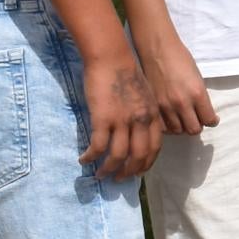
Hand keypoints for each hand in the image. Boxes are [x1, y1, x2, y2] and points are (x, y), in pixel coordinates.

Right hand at [81, 54, 162, 182]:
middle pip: (138, 156)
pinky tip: (84, 160)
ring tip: (100, 175)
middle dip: (129, 172)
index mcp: (152, 116)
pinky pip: (98, 146)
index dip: (146, 162)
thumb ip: (144, 113)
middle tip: (119, 180)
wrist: (112, 58)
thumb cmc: (125, 73)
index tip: (138, 171)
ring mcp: (122, 121)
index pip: (154, 147)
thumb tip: (138, 129)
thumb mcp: (145, 95)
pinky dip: (91, 157)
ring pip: (118, 155)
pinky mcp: (103, 119)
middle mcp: (140, 122)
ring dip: (109, 169)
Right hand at [143, 36, 217, 136]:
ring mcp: (165, 106)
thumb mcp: (198, 78)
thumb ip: (200, 97)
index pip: (209, 119)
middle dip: (198, 125)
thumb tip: (202, 112)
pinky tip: (170, 120)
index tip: (212, 119)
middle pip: (194, 129)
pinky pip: (162, 127)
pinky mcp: (152, 106)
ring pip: (178, 130)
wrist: (158, 51)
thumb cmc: (181, 59)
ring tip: (183, 119)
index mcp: (197, 94)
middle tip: (197, 119)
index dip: (212, 121)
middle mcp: (182, 103)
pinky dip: (168, 126)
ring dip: (183, 127)